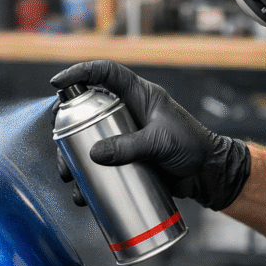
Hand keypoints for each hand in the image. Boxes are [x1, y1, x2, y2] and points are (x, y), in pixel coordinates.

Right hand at [51, 60, 250, 210]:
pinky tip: (81, 193)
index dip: (80, 72)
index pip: (106, 73)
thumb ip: (129, 147)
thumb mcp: (160, 143)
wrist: (208, 174)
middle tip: (58, 141)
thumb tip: (93, 154)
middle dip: (67, 126)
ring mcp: (125, 136)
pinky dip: (88, 178)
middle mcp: (128, 112)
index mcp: (139, 95)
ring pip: (89, 140)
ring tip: (68, 176)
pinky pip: (100, 164)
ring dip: (72, 158)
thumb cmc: (192, 147)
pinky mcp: (126, 158)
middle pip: (88, 110)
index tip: (57, 84)